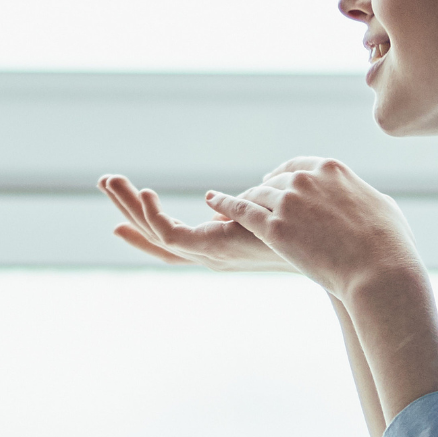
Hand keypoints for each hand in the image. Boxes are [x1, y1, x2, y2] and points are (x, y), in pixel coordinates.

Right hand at [97, 174, 296, 271]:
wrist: (331, 255)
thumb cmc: (311, 237)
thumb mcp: (267, 213)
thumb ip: (245, 207)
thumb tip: (230, 198)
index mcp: (218, 246)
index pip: (171, 236)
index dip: (145, 221)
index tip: (122, 209)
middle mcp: (208, 254)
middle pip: (153, 234)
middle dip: (127, 207)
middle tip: (106, 181)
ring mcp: (207, 255)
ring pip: (153, 232)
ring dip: (129, 206)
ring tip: (110, 181)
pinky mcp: (211, 251)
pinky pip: (169, 235)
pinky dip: (152, 214)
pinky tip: (144, 192)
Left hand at [202, 156, 421, 301]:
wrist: (380, 270)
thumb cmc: (391, 245)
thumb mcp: (384, 208)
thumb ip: (366, 198)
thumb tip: (372, 202)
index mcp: (331, 169)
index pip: (297, 165)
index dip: (282, 173)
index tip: (272, 180)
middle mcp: (305, 180)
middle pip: (274, 181)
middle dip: (263, 192)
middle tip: (253, 202)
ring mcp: (287, 202)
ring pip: (256, 196)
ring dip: (243, 202)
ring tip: (228, 208)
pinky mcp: (274, 227)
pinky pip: (241, 211)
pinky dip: (224, 205)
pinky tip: (212, 203)